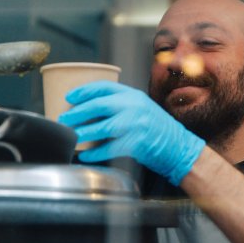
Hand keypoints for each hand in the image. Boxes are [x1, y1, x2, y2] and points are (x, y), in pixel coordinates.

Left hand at [58, 81, 205, 184]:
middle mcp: (135, 107)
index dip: (84, 91)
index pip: (105, 87)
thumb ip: (122, 106)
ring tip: (71, 136)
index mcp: (134, 96)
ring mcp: (136, 124)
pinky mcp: (136, 143)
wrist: (179, 146)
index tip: (70, 97)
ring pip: (102, 127)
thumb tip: (90, 110)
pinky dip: (95, 153)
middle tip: (64, 118)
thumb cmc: (158, 129)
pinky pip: (109, 148)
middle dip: (78, 112)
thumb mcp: (142, 109)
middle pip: (99, 105)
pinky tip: (85, 155)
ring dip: (83, 132)